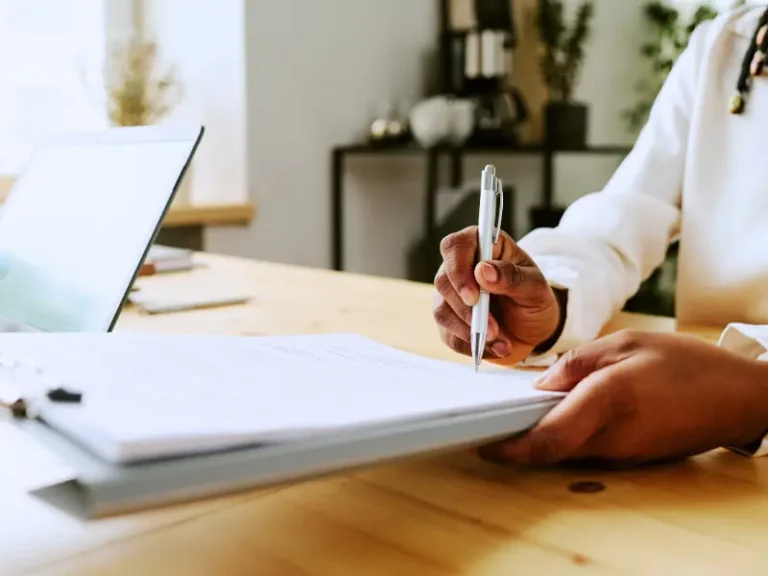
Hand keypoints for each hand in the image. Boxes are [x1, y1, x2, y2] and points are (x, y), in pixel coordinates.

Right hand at [433, 227, 562, 362]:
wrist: (534, 329)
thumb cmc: (535, 299)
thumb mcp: (536, 287)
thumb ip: (512, 276)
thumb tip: (483, 270)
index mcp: (482, 247)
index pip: (455, 246)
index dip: (457, 269)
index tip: (474, 296)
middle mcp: (461, 268)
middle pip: (443, 282)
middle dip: (467, 310)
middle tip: (493, 329)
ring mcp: (451, 295)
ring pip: (442, 311)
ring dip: (470, 331)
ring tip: (501, 342)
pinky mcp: (450, 321)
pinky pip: (449, 336)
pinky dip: (471, 345)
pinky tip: (494, 348)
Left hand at [480, 331, 767, 467]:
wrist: (738, 398)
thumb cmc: (686, 363)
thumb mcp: (627, 343)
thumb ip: (577, 363)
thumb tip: (538, 386)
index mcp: (608, 401)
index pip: (545, 439)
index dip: (508, 448)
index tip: (480, 441)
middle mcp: (612, 437)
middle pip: (549, 450)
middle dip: (516, 442)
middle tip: (490, 424)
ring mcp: (623, 455)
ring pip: (566, 452)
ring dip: (540, 438)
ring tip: (520, 413)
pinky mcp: (631, 460)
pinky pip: (587, 450)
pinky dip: (565, 436)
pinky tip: (561, 415)